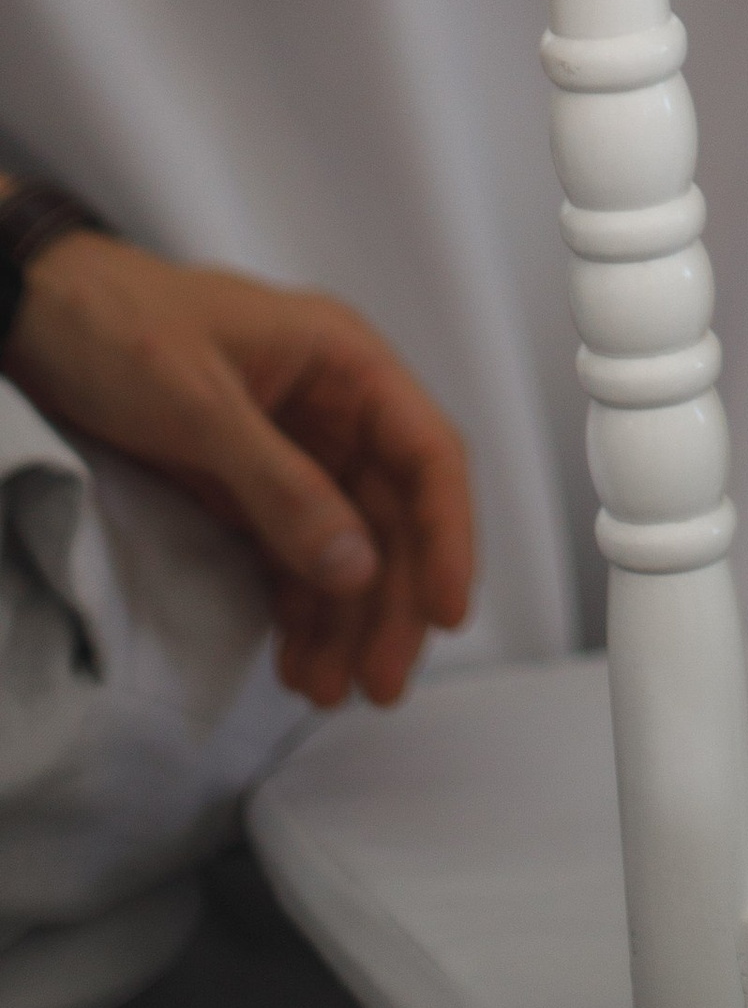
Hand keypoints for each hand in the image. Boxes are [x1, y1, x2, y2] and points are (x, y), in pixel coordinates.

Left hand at [5, 234, 472, 708]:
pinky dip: (300, 609)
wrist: (40, 316)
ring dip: (345, 619)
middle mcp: (335, 406)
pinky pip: (294, 553)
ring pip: (347, 544)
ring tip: (328, 691)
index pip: (426, 452)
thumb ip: (280, 485)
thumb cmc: (123, 330)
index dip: (448, 534)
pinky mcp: (248, 483)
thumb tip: (358, 568)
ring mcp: (293, 448)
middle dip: (391, 600)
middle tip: (380, 685)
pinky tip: (295, 659)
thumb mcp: (199, 404)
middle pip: (392, 512)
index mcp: (345, 362)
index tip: (446, 614)